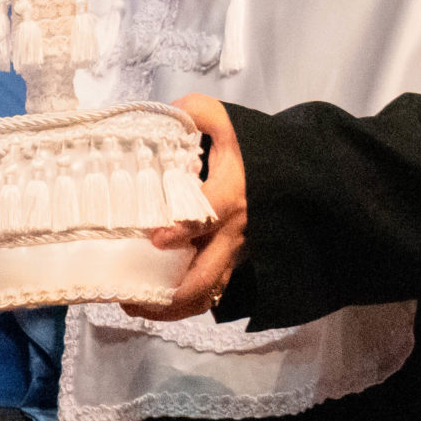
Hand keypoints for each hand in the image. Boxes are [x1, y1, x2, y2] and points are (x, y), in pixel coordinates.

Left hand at [133, 94, 248, 320]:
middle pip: (207, 274)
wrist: (290, 170)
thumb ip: (195, 113)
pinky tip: (151, 302)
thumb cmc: (250, 146)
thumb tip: (166, 114)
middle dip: (172, 293)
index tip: (156, 239)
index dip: (184, 229)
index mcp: (232, 192)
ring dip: (173, 307)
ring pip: (209, 292)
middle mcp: (234, 230)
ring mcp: (234, 251)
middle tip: (131, 297)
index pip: (210, 213)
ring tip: (135, 306)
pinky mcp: (232, 261)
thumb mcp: (225, 120)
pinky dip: (182, 304)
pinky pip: (210, 291)